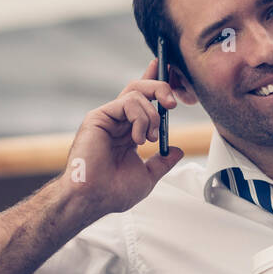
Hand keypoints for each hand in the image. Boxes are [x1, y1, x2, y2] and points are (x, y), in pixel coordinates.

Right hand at [65, 56, 184, 217]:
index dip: (157, 85)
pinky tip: (138, 139)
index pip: (143, 101)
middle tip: (172, 104)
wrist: (95, 198)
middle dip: (161, 87)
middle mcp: (117, 121)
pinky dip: (140, 119)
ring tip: (151, 139)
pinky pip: (128, 102)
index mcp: (128, 131)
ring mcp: (108, 117)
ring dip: (152, 115)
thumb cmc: (114, 191)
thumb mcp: (147, 176)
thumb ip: (162, 162)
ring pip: (137, 92)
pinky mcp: (99, 116)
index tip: (172, 75)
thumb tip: (177, 151)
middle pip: (141, 88)